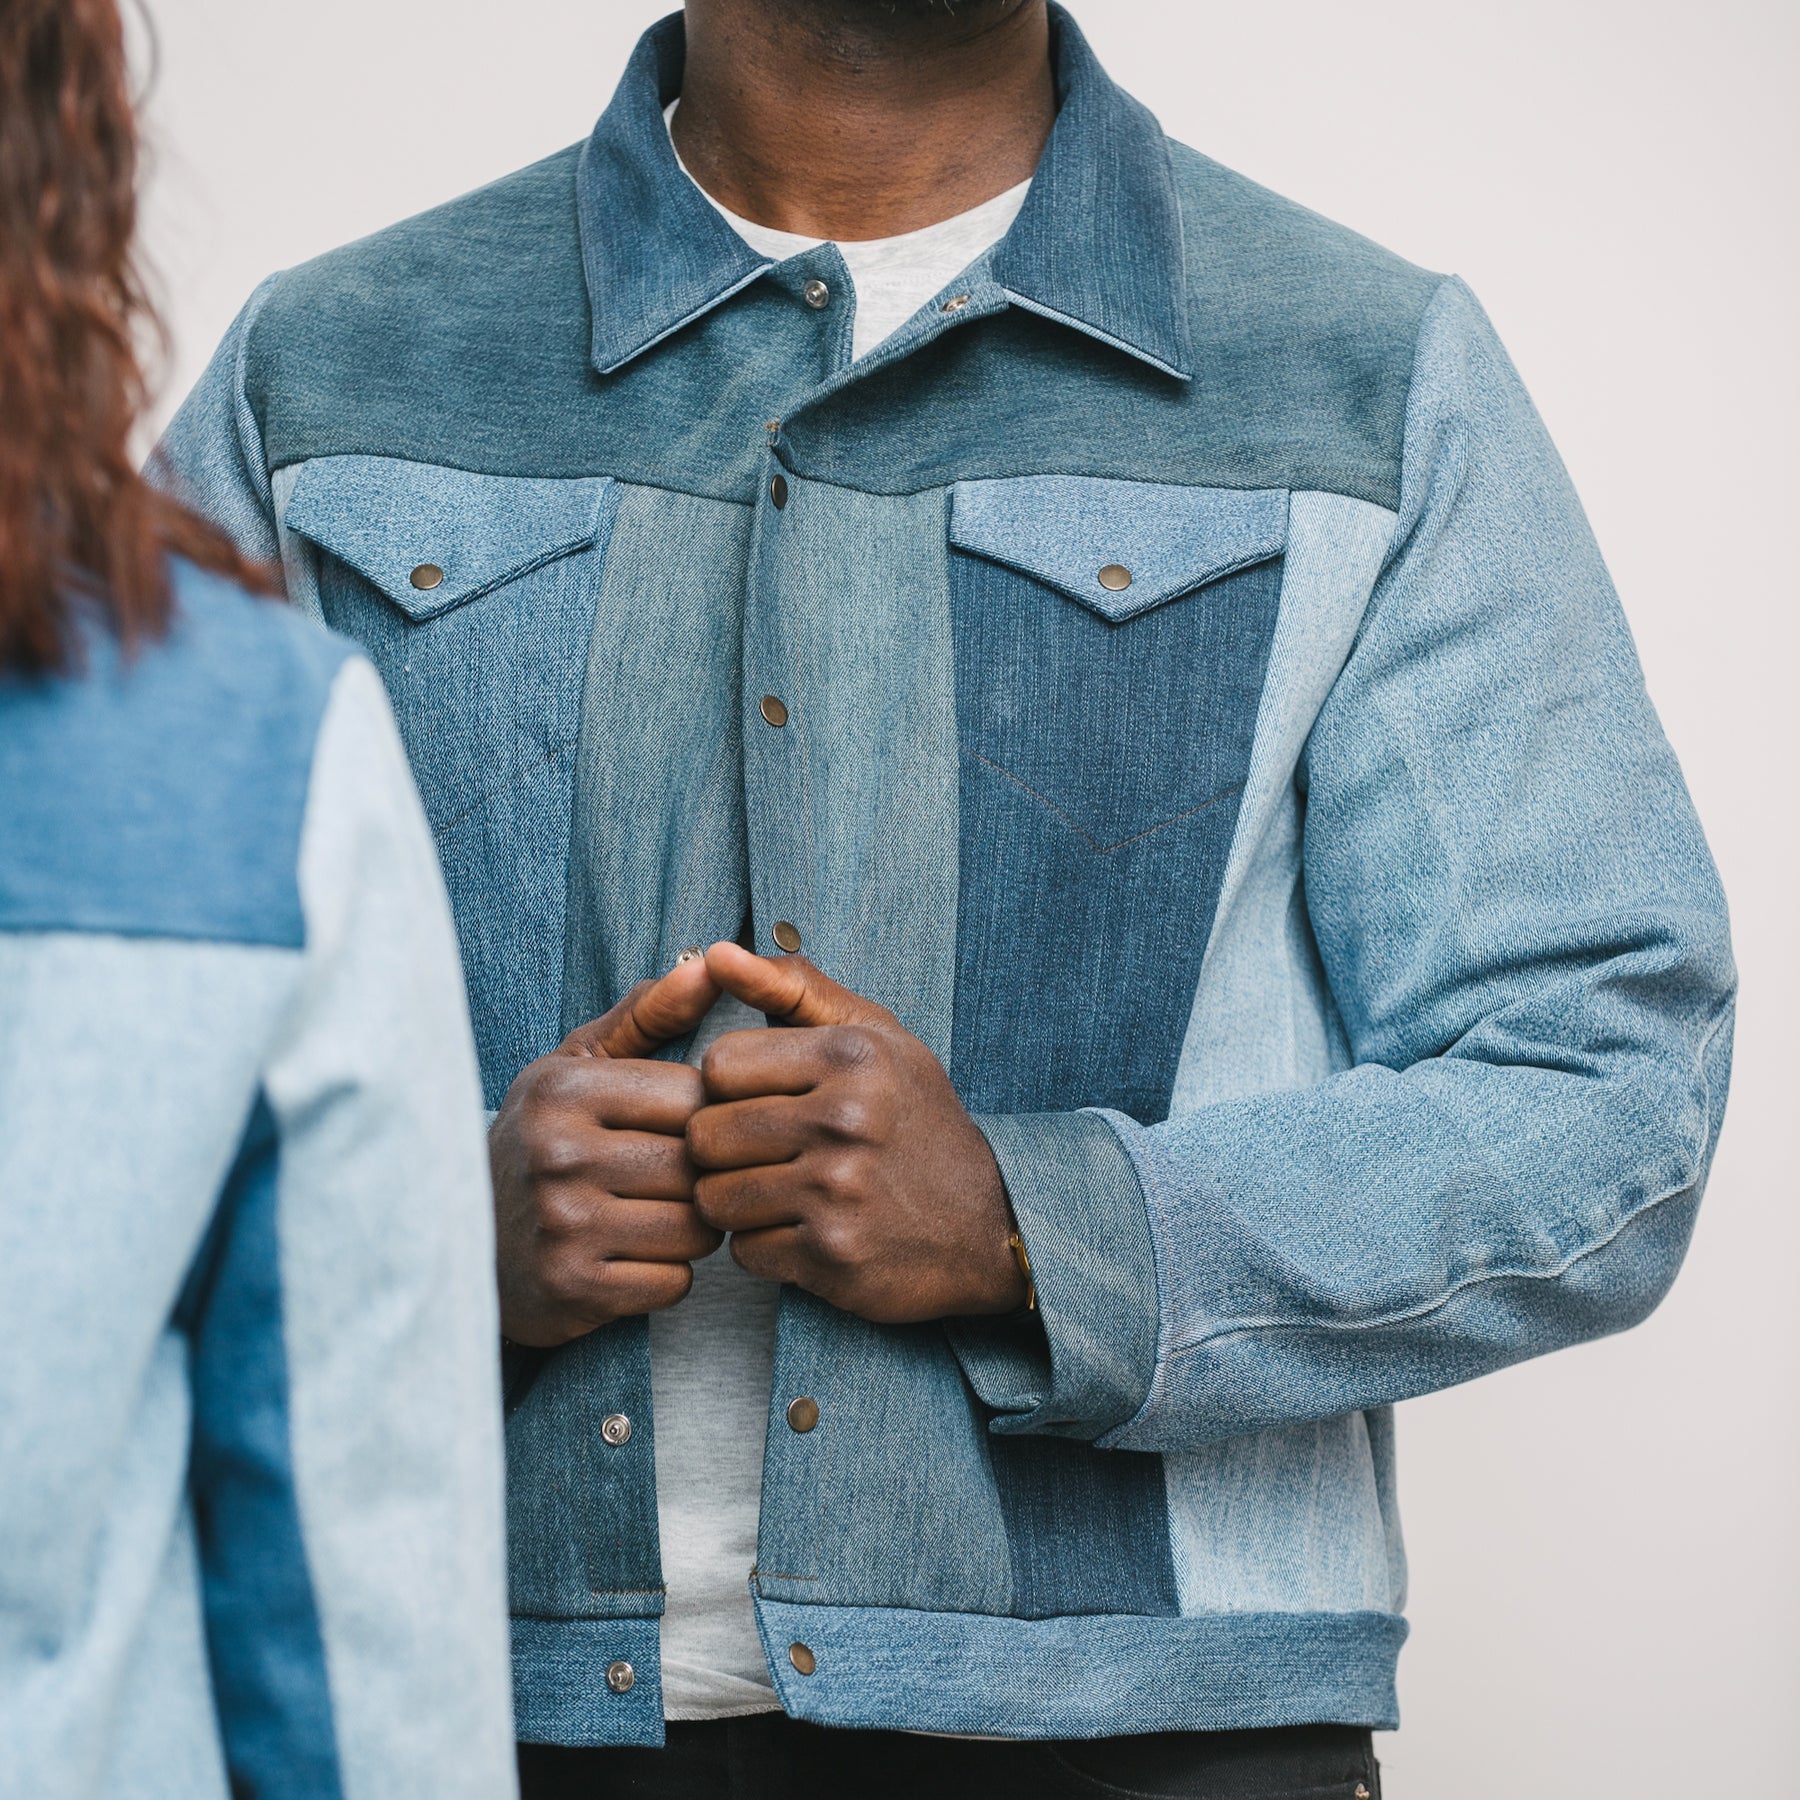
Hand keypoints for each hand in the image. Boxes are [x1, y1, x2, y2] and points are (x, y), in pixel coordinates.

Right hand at [490, 956, 724, 1346]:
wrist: (462, 1248)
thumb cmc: (541, 1142)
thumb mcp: (577, 1066)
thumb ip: (648, 1014)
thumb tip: (711, 961)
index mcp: (565, 1090)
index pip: (694, 1098)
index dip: (703, 1118)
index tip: (679, 1130)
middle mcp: (558, 1154)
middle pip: (697, 1166)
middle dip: (698, 1177)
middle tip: (671, 1181)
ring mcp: (563, 1226)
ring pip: (696, 1227)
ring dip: (692, 1228)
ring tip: (656, 1216)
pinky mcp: (572, 1289)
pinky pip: (675, 1282)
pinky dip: (668, 1275)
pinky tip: (633, 1259)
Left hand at [685, 943, 1027, 1323]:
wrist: (985, 1228)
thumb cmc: (915, 1120)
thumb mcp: (874, 1037)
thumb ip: (793, 989)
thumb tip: (715, 955)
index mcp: (852, 1054)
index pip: (718, 1065)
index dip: (730, 1088)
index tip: (765, 1100)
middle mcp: (847, 1119)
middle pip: (706, 1134)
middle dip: (725, 1149)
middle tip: (767, 1154)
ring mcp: (839, 1191)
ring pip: (714, 1197)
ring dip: (737, 1201)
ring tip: (779, 1191)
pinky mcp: (832, 1255)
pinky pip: (744, 1251)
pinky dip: (764, 1247)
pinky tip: (803, 1231)